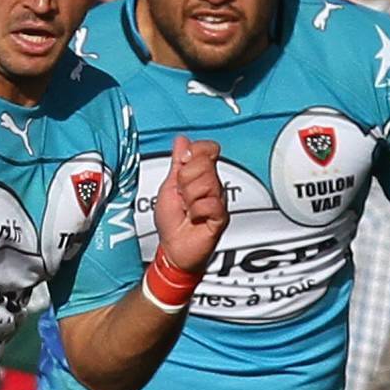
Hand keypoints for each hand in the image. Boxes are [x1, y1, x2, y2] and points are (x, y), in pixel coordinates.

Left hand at [152, 136, 228, 273]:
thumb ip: (177, 163)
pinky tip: (195, 217)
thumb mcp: (168, 187)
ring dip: (189, 198)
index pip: (207, 149)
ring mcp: (218, 200)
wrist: (174, 249)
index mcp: (201, 175)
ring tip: (188, 209)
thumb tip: (182, 140)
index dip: (194, 154)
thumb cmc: (172, 222)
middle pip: (204, 164)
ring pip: (206, 183)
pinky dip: (196, 211)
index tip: (182, 167)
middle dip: (185, 181)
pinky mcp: (221, 216)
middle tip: (182, 196)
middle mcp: (213, 185)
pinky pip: (209, 203)